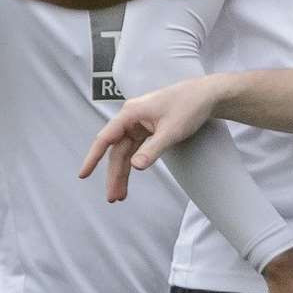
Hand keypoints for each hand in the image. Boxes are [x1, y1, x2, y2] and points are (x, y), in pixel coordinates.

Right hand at [78, 74, 221, 199]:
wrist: (209, 94)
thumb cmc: (190, 106)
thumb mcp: (172, 131)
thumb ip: (153, 149)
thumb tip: (135, 166)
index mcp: (131, 113)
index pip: (106, 138)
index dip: (92, 157)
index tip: (83, 175)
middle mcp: (132, 116)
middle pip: (117, 149)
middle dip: (114, 174)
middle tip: (113, 198)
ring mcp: (141, 122)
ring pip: (126, 150)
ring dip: (123, 171)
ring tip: (120, 195)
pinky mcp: (150, 126)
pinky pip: (137, 147)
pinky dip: (135, 161)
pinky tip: (132, 174)